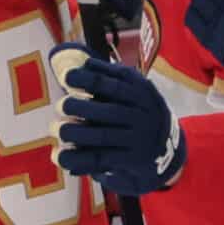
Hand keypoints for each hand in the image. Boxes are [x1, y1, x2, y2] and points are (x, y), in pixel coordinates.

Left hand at [50, 45, 184, 197]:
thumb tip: (82, 64)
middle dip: (81, 107)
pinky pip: (100, 159)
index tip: (67, 77)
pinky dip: (77, 158)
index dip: (89, 79)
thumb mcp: (133, 88)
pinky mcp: (129, 160)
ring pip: (103, 137)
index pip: (114, 84)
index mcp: (141, 92)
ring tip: (56, 128)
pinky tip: (59, 155)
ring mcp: (136, 139)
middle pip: (109, 112)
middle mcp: (141, 115)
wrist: (167, 146)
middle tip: (60, 105)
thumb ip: (109, 77)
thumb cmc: (137, 110)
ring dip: (75, 133)